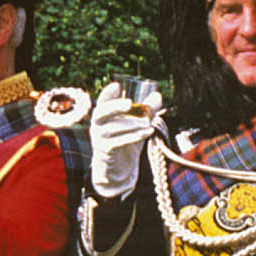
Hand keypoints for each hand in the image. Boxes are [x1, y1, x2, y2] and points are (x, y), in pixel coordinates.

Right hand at [86, 79, 157, 198]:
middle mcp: (97, 126)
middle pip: (101, 112)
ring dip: (132, 124)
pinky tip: (149, 132)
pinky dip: (135, 136)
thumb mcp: (136, 125)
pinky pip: (119, 142)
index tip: (116, 86)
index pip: (102, 102)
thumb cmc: (125, 142)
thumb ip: (146, 110)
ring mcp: (99, 139)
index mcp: (103, 116)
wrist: (117, 169)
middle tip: (130, 103)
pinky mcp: (106, 151)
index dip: (107, 94)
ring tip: (149, 122)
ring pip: (113, 128)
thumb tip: (158, 95)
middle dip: (115, 106)